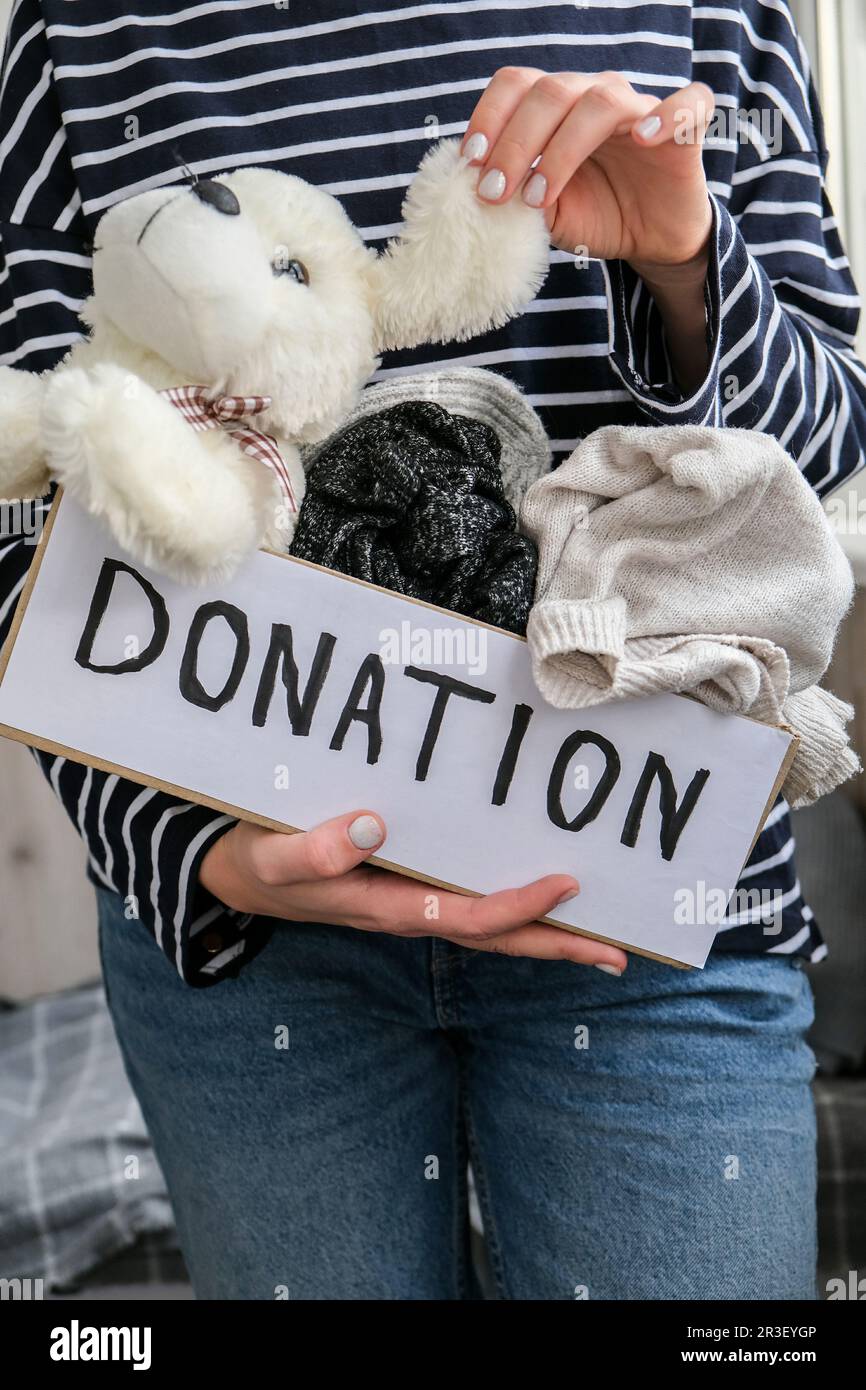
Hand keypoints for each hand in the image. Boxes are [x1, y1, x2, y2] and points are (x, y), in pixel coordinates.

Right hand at [199, 811, 627, 969]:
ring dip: (544, 931)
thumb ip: (313, 849)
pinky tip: (542, 896)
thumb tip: (372, 828)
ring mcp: (413, 903)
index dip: (518, 906)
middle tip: (618, 954)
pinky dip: (514, 905)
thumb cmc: (261, 862)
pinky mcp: (410, 888)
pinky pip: (473, 902)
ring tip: (601, 938)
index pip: (467, 916)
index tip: (566, 883)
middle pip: (496, 937)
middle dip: (555, 945)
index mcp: (386, 907)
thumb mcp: (275, 857)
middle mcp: (410, 912)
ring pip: (490, 926)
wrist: (241, 875)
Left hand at [463, 67, 713, 274]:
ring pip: (600, 102)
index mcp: (557, 107)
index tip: (470, 162)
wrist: (649, 240)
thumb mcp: (546, 213)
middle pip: (550, 92)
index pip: (517, 85)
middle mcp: (594, 96)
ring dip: (562, 149)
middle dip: (515, 144)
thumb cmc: (596, 216)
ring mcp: (640, 107)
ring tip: (540, 197)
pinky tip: (643, 138)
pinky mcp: (685, 128)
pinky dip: (666, 115)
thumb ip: (516, 196)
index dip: (490, 117)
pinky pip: (686, 104)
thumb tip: (478, 189)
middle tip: (494, 193)